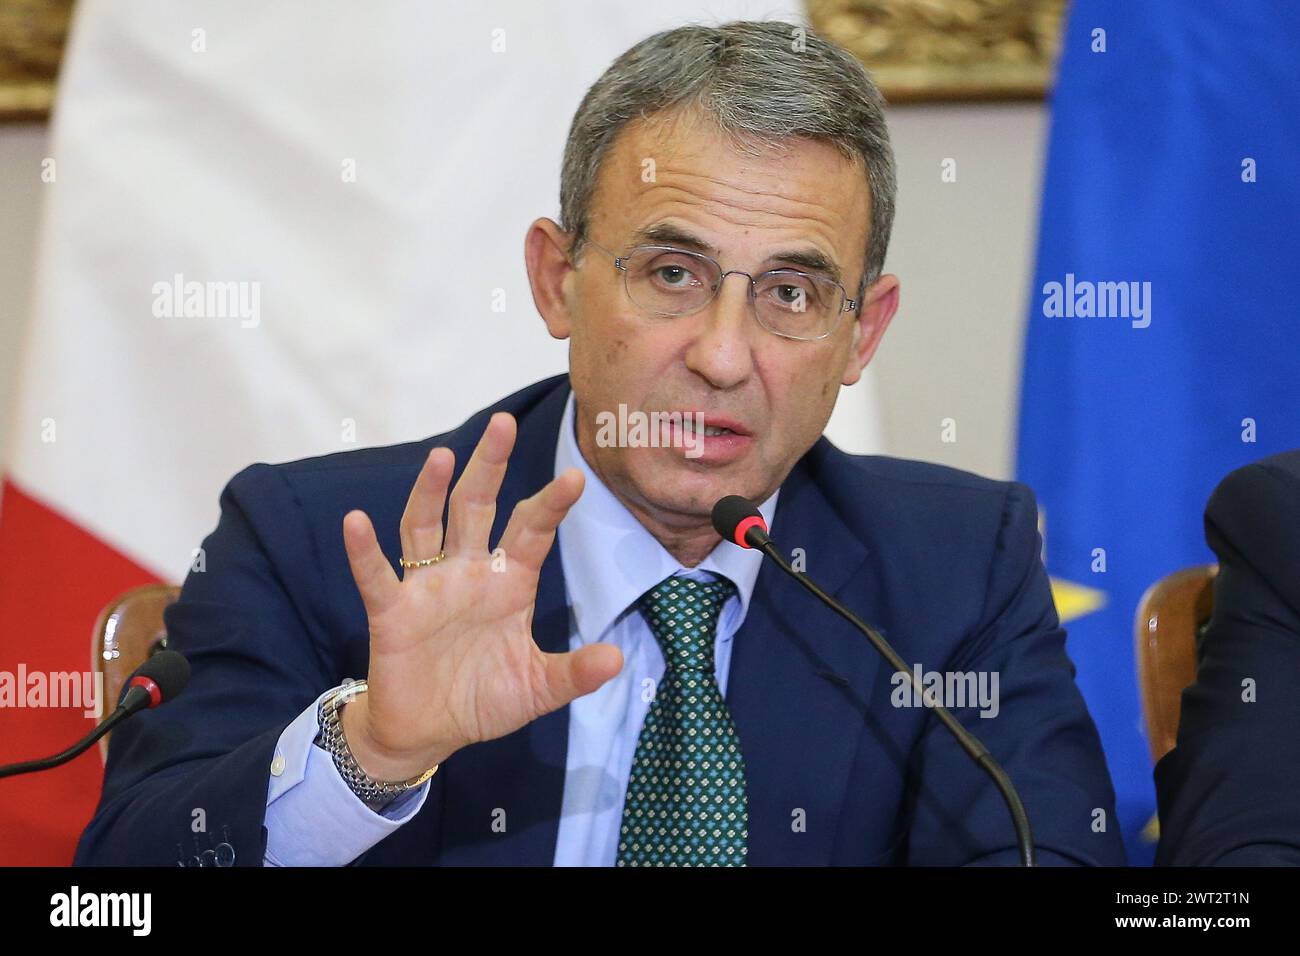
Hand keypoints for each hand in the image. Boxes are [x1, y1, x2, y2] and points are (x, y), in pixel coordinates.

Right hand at [339, 411, 622, 780]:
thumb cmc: (483, 699)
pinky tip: (356, 521)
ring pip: (427, 524)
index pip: (532, 531)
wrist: (427, 732)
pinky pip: (376, 576)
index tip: (575, 479)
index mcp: (508, 582)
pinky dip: (364, 551)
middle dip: (490, 466)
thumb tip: (617, 659)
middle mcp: (468, 571)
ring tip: (443, 457)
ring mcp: (428, 586)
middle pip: (477, 506)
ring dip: (431, 490)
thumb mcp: (536, 689)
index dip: (551, 505)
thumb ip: (573, 673)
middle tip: (502, 425)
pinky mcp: (392, 611)